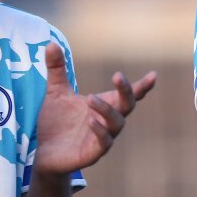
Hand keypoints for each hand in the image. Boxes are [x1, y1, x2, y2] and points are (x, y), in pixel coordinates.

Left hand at [33, 43, 156, 177]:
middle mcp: (108, 120)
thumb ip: (57, 70)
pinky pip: (104, 142)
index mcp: (104, 104)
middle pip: (128, 105)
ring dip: (107, 109)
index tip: (153, 75)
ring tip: (90, 98)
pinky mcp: (93, 153)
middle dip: (127, 91)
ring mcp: (103, 137)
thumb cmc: (55, 122)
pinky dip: (99, 131)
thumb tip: (50, 43)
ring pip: (117, 123)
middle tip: (118, 76)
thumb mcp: (55, 92)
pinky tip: (90, 121)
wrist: (43, 153)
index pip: (128, 94)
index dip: (142, 86)